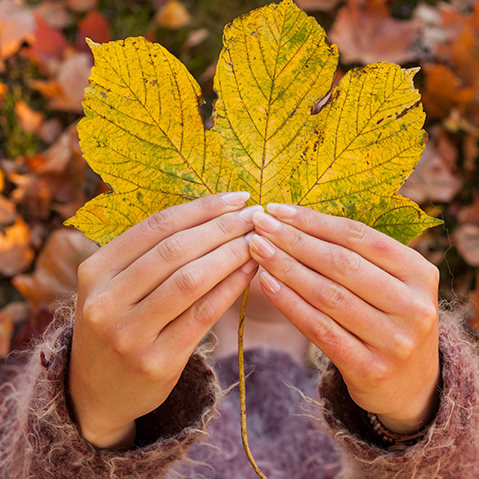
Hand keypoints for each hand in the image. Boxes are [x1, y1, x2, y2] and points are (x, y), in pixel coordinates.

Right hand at [68, 193, 260, 448]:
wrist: (98, 392)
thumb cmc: (117, 326)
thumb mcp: (115, 288)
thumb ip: (149, 255)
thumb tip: (212, 216)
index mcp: (94, 271)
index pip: (156, 226)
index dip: (202, 208)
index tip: (238, 198)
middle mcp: (105, 300)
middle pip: (175, 249)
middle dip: (223, 227)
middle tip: (256, 216)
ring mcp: (128, 334)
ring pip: (191, 279)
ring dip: (231, 254)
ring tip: (258, 241)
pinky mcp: (157, 362)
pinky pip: (203, 314)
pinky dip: (230, 288)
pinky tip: (250, 272)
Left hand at [249, 204, 439, 433]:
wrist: (410, 384)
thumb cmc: (388, 320)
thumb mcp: (389, 284)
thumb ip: (356, 256)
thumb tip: (294, 222)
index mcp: (420, 273)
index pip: (358, 236)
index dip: (314, 221)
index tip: (277, 209)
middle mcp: (413, 305)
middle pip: (341, 263)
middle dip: (294, 240)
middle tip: (259, 224)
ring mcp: (394, 340)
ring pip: (327, 294)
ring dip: (286, 268)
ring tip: (257, 249)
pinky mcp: (369, 368)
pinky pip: (319, 329)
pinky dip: (289, 303)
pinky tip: (267, 283)